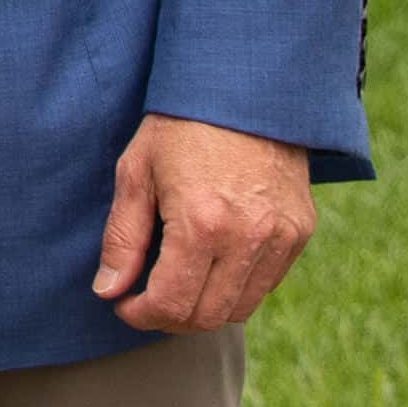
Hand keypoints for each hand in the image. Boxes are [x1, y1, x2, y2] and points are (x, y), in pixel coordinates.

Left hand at [93, 114, 311, 329]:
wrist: (245, 88)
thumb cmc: (180, 125)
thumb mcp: (137, 171)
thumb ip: (123, 237)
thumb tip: (108, 291)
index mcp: (201, 223)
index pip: (172, 303)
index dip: (140, 314)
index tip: (123, 305)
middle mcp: (247, 238)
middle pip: (207, 316)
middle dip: (170, 318)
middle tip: (145, 300)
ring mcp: (280, 238)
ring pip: (240, 308)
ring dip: (204, 308)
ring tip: (176, 285)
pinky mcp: (300, 232)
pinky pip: (266, 284)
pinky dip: (236, 289)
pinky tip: (211, 266)